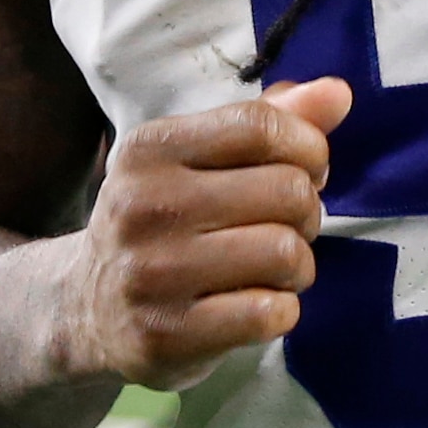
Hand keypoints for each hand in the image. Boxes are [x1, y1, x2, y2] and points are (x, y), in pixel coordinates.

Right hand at [57, 79, 349, 392]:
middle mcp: (144, 206)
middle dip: (306, 211)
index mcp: (150, 149)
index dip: (308, 146)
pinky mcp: (166, 334)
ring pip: (284, 252)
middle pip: (286, 190)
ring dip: (298, 265)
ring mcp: (152, 274)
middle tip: (285, 227)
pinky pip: (269, 313)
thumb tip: (339, 93)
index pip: (260, 126)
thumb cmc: (164, 218)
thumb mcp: (198, 158)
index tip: (308, 169)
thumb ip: (270, 120)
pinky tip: (257, 305)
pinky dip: (281, 309)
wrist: (87, 306)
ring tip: (274, 269)